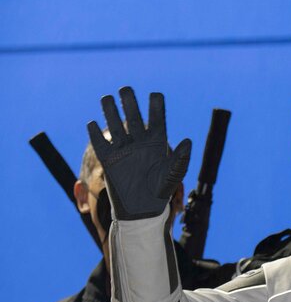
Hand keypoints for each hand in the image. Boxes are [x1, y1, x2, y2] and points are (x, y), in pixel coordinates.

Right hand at [86, 87, 191, 220]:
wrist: (142, 212)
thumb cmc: (160, 193)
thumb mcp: (172, 175)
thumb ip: (180, 158)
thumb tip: (188, 141)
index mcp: (157, 142)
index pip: (157, 119)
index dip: (156, 106)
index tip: (155, 95)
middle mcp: (140, 142)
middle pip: (134, 116)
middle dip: (129, 102)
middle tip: (126, 89)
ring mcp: (123, 150)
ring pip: (115, 125)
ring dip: (110, 111)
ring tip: (107, 98)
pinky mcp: (108, 160)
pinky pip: (100, 143)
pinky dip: (95, 134)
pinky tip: (92, 124)